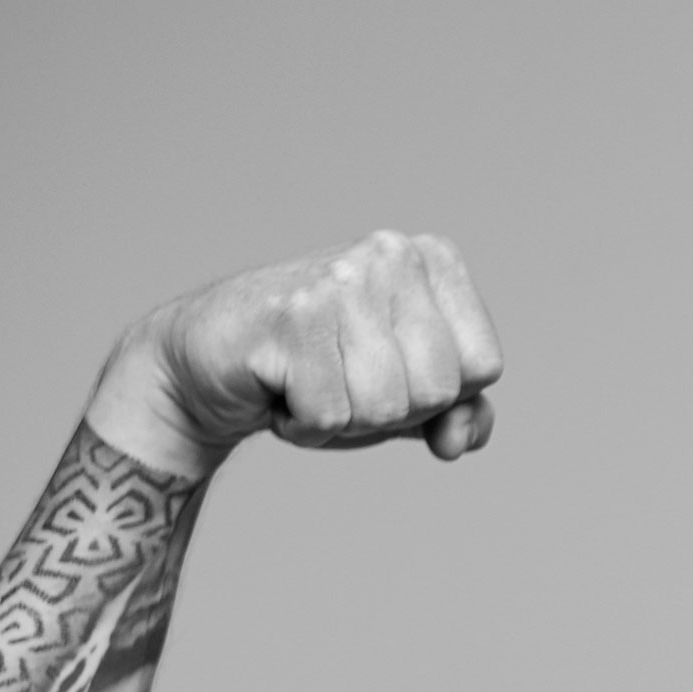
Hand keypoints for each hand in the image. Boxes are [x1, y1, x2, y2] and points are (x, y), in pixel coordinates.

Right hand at [87, 230, 502, 476]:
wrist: (207, 371)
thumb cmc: (320, 375)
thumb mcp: (406, 397)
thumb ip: (460, 414)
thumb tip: (462, 437)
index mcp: (431, 260)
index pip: (485, 366)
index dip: (442, 396)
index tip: (391, 374)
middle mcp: (390, 254)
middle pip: (439, 389)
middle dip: (392, 412)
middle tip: (343, 381)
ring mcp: (339, 282)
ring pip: (387, 406)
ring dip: (346, 421)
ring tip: (311, 383)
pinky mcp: (289, 317)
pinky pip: (331, 416)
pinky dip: (305, 426)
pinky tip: (279, 389)